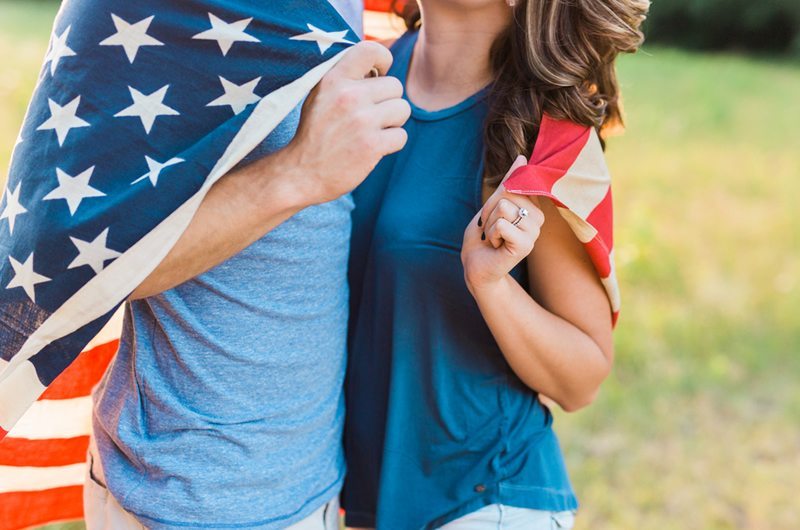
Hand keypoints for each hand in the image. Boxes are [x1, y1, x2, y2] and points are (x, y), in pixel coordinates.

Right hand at [282, 41, 410, 204]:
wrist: (300, 173)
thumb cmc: (314, 134)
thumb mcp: (319, 95)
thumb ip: (345, 78)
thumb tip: (379, 70)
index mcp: (333, 79)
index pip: (371, 49)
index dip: (383, 61)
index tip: (378, 76)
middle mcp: (348, 96)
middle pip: (395, 86)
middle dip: (387, 102)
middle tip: (369, 117)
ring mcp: (361, 121)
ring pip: (403, 109)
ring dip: (393, 122)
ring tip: (372, 131)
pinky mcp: (372, 145)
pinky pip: (401, 136)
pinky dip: (391, 144)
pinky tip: (373, 148)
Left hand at [462, 155, 544, 291]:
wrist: (476, 263)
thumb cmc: (484, 234)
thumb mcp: (493, 203)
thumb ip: (509, 183)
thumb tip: (522, 157)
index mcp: (534, 206)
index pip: (516, 182)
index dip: (497, 196)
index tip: (496, 213)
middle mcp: (539, 218)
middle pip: (507, 194)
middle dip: (490, 210)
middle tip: (492, 228)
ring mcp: (534, 232)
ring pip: (504, 208)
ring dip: (490, 223)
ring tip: (494, 236)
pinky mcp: (526, 245)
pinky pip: (502, 224)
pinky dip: (491, 234)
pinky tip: (496, 245)